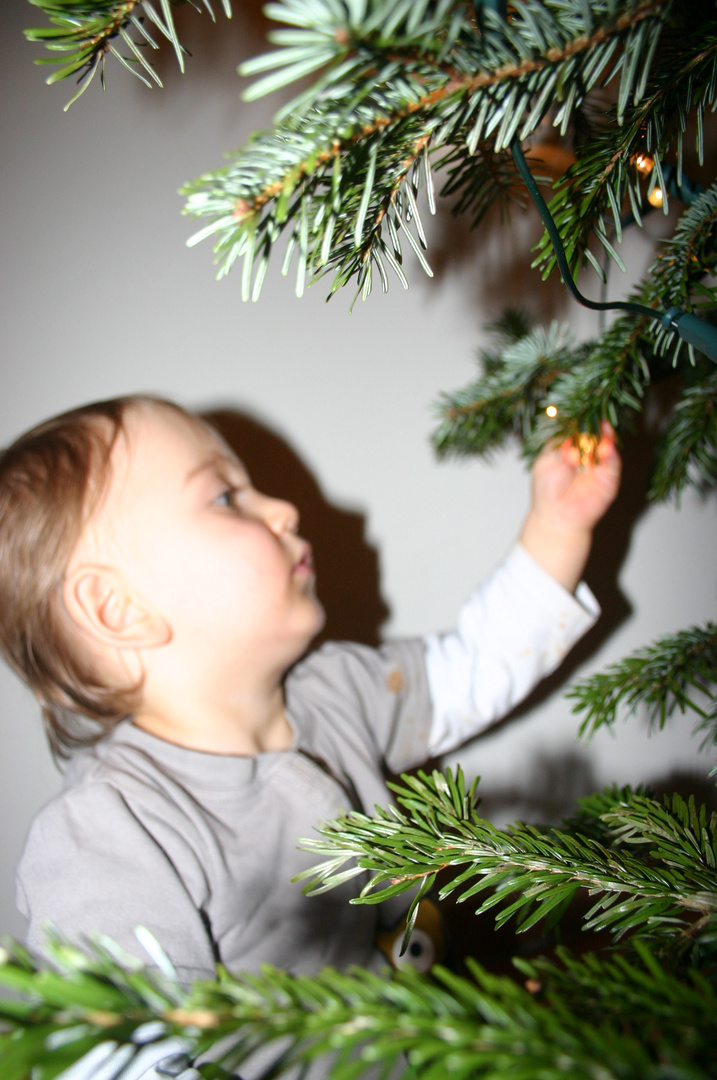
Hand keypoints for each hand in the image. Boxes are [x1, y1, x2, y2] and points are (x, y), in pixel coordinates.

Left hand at [518, 423, 621, 592]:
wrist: (557, 516)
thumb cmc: (547, 488)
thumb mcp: (547, 459)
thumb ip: (560, 442)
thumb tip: (572, 424)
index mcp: (569, 444)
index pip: (577, 426)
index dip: (579, 420)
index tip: (580, 414)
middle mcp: (586, 451)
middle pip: (594, 431)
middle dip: (593, 425)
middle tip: (592, 421)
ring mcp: (599, 462)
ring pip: (607, 443)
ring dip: (605, 436)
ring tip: (602, 431)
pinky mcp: (610, 476)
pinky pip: (614, 460)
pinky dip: (611, 452)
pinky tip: (606, 448)